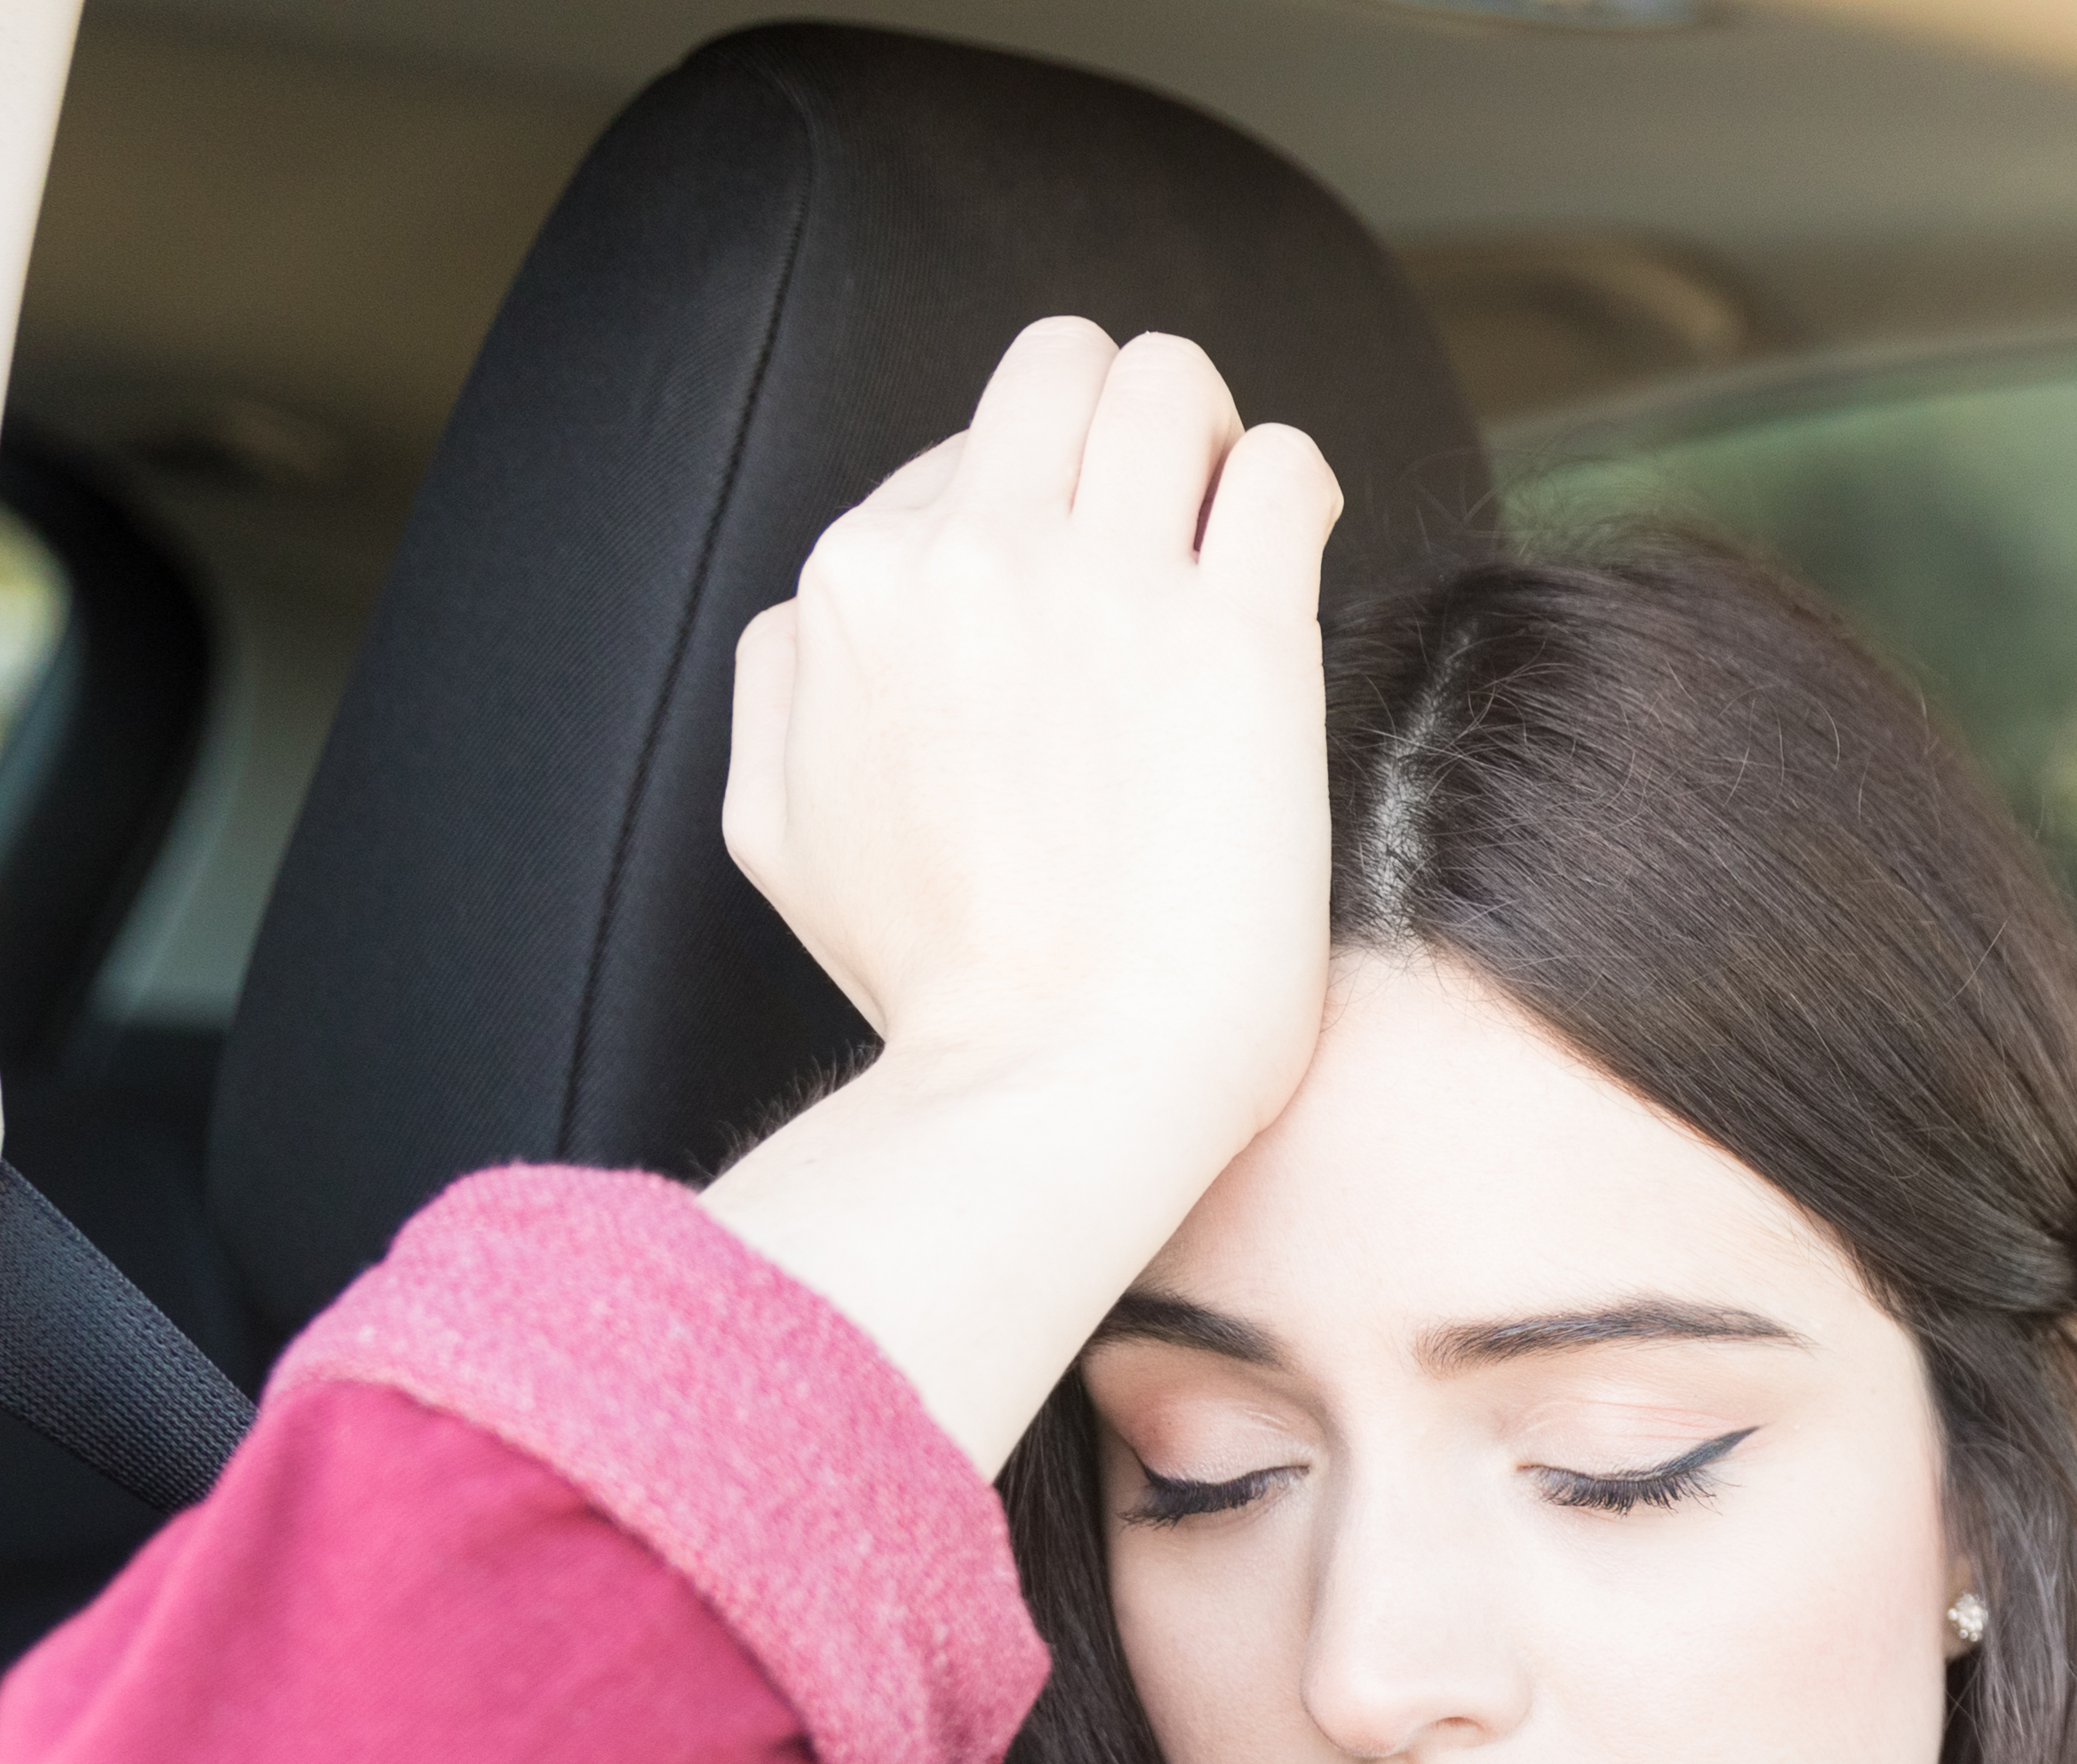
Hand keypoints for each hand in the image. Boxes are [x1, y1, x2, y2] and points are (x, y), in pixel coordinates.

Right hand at [697, 317, 1340, 1468]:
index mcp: (850, 591)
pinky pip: (1283, 468)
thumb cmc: (941, 991)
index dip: (1044, 503)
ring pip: (1170, 380)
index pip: (966, 450)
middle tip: (1177, 510)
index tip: (1089, 580)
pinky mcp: (1237, 637)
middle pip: (1062, 364)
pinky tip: (1298, 552)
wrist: (1058, 1086)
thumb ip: (785, 687)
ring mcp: (1105, 587)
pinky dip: (1298, 488)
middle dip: (1128, 416)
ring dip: (1217, 437)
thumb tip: (824, 614)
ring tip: (1239, 525)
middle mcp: (968, 557)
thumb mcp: (777, 827)